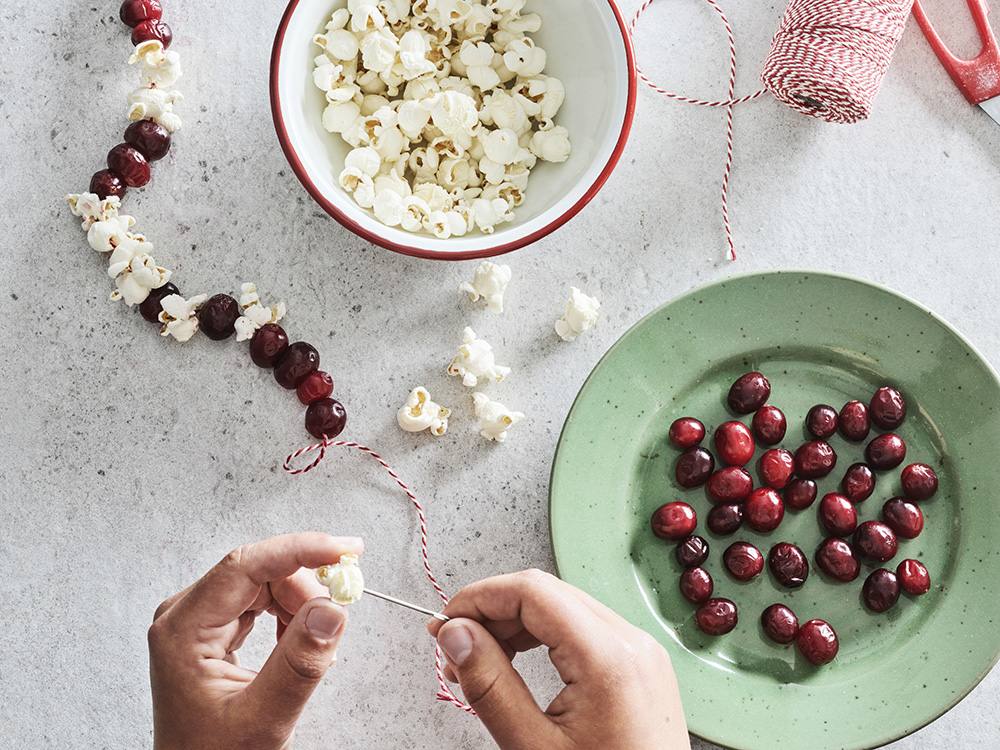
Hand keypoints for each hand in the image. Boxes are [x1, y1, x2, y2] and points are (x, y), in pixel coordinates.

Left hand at [148, 532, 363, 749]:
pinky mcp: (214, 628)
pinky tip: (298, 644)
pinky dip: (291, 616)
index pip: (246, 565)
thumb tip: (331, 610)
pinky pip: (263, 601)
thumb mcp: (262, 720)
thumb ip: (298, 664)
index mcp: (182, 630)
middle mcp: (185, 615)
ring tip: (315, 645)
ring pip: (266, 584)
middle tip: (338, 616)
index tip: (345, 550)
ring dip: (301, 605)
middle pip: (260, 572)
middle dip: (305, 590)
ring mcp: (199, 620)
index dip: (300, 549)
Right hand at [427, 570, 689, 749]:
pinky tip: (515, 662)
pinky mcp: (639, 666)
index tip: (444, 623)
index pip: (531, 591)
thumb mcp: (533, 747)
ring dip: (513, 624)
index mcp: (608, 658)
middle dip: (491, 612)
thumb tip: (456, 634)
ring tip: (478, 662)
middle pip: (546, 593)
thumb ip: (490, 685)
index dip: (479, 598)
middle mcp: (631, 643)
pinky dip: (542, 637)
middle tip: (453, 649)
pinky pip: (582, 629)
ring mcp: (640, 652)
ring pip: (562, 607)